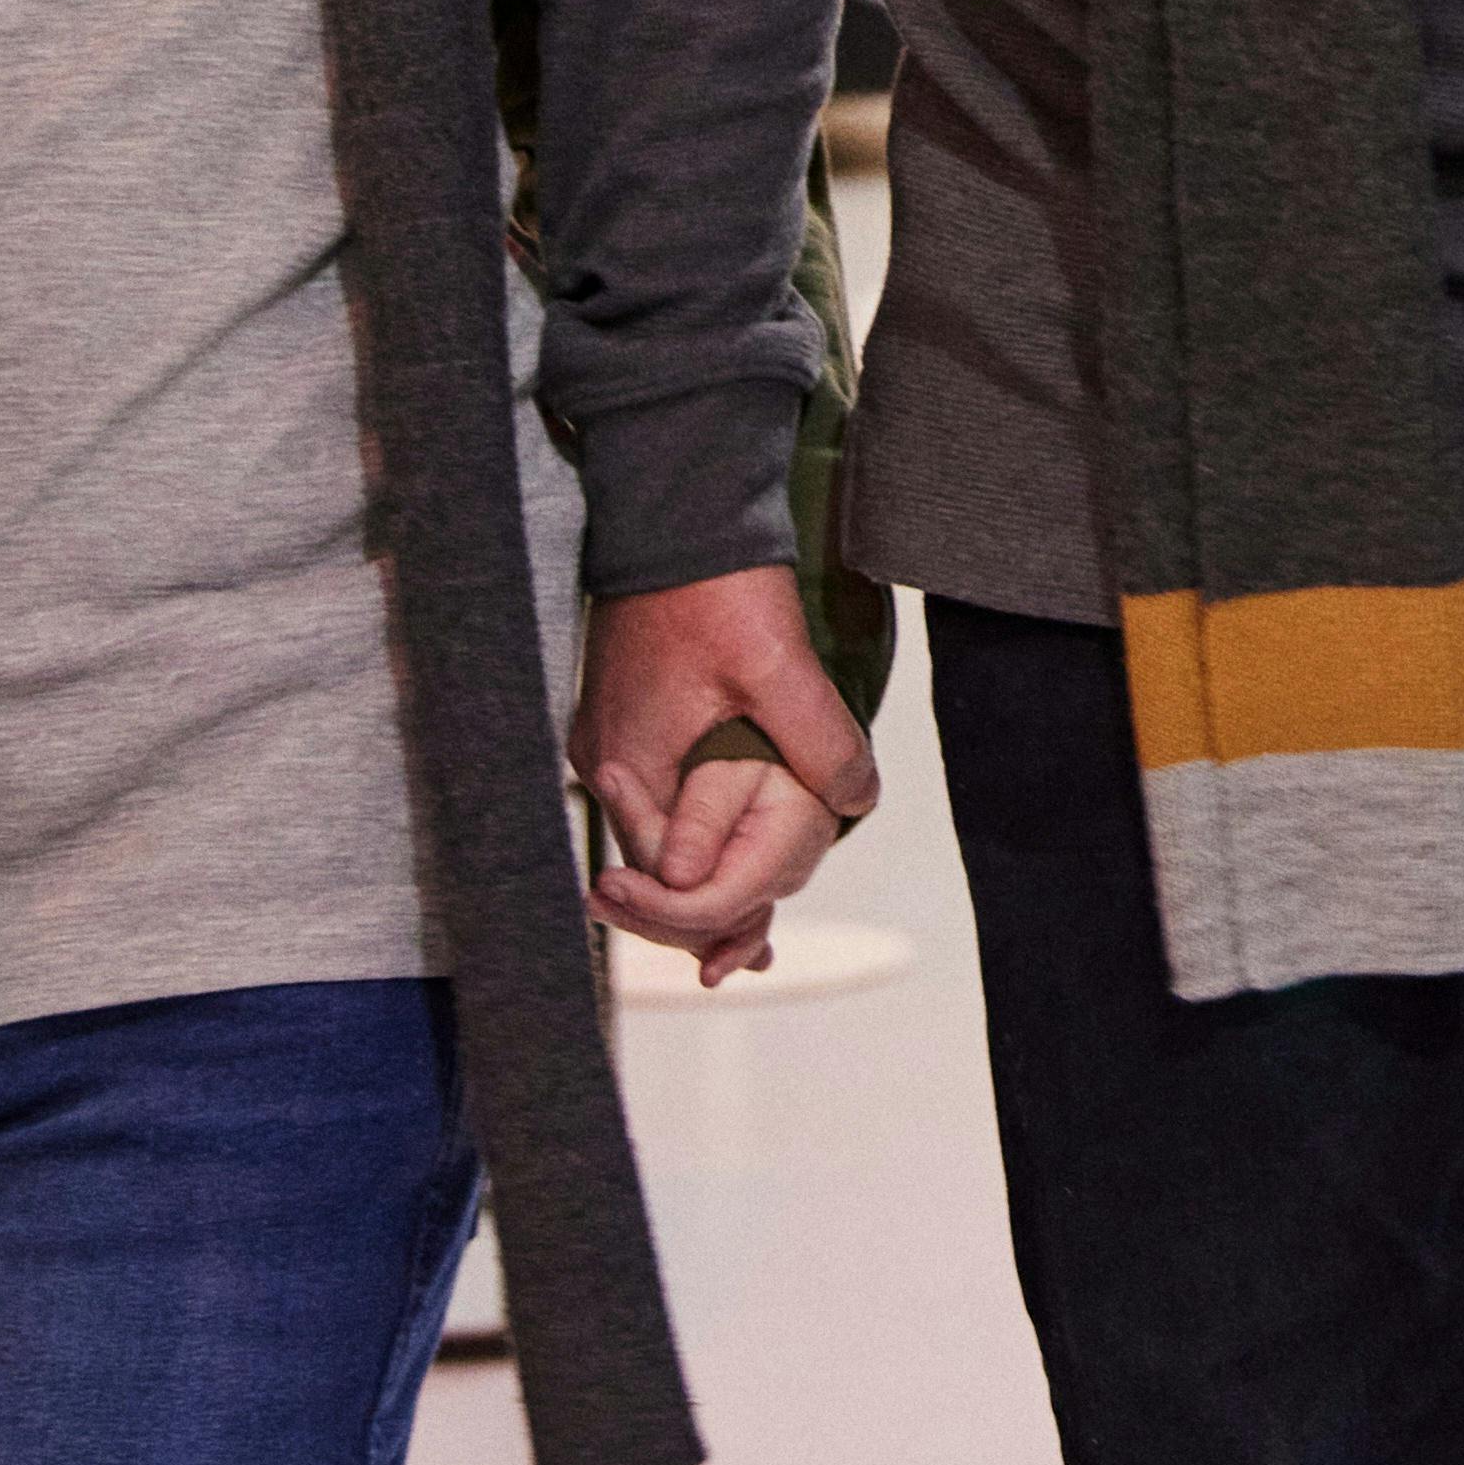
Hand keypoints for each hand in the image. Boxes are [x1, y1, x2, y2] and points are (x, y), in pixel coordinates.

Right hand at [576, 564, 880, 970]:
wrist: (676, 508)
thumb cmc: (718, 584)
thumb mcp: (780, 666)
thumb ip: (819, 741)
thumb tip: (857, 805)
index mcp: (632, 765)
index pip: (667, 881)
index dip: (715, 918)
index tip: (751, 953)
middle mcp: (606, 764)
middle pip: (653, 869)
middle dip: (704, 907)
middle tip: (752, 956)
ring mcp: (608, 741)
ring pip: (653, 834)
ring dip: (698, 872)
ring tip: (743, 930)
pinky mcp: (621, 718)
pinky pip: (653, 797)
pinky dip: (686, 830)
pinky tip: (718, 853)